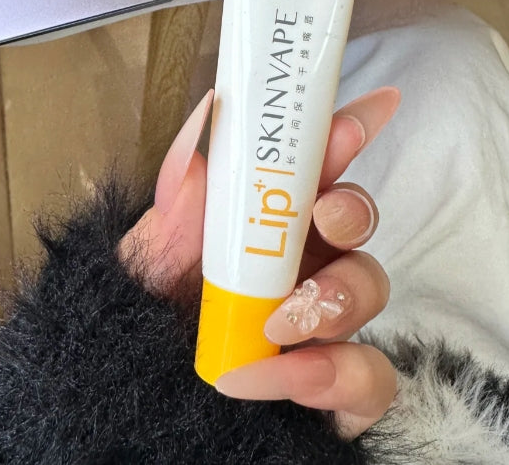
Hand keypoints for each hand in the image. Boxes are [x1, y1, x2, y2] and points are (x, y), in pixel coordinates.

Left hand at [119, 86, 399, 439]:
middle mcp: (303, 261)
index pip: (316, 167)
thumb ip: (176, 196)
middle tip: (326, 215)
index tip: (367, 110)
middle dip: (353, 209)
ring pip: (371, 289)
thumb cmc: (147, 315)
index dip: (347, 134)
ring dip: (335, 299)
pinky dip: (336, 374)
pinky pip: (371, 377)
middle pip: (357, 221)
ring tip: (277, 325)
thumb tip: (203, 120)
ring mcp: (326, 321)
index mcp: (264, 220)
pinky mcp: (339, 385)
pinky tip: (287, 378)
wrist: (137, 398)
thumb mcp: (149, 254)